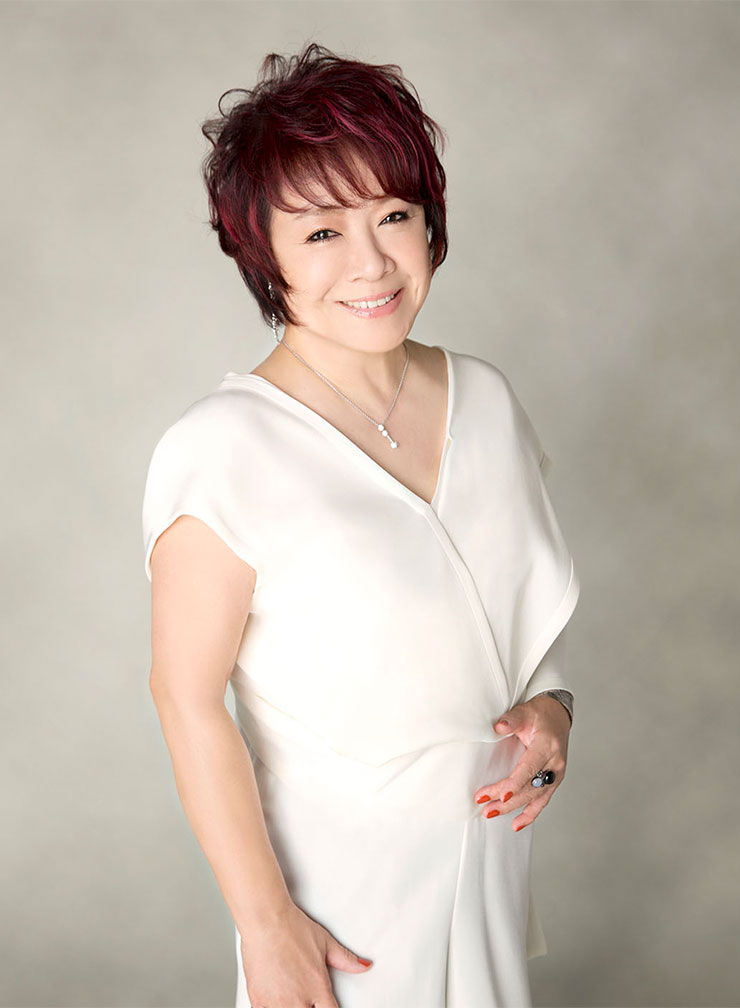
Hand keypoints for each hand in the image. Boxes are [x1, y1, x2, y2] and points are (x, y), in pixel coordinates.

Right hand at [239, 900, 372, 1007]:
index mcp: (318, 987)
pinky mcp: (258, 1002)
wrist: (266, 920)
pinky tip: (276, 999)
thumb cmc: (292, 928)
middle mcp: (299, 1000)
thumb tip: (364, 966)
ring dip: (291, 1007)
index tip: (326, 1005)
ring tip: (291, 996)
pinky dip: (272, 1007)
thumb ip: (346, 959)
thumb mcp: (325, 942)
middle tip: (307, 998)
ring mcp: (277, 1003)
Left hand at [472, 694, 571, 831]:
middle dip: (507, 799)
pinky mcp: (554, 780)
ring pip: (535, 797)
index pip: (530, 768)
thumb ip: (511, 720)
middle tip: (485, 805)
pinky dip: (530, 814)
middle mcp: (555, 763)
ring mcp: (556, 774)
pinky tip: (517, 824)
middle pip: (530, 787)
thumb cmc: (540, 714)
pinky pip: (542, 800)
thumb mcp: (525, 712)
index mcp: (547, 746)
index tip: (501, 794)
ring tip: (491, 813)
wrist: (558, 716)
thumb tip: (498, 727)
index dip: (515, 783)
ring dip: (513, 809)